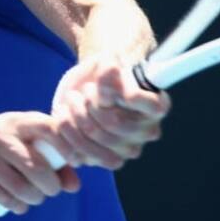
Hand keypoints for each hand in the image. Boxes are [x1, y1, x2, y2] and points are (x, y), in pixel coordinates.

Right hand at [0, 112, 80, 213]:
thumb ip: (52, 165)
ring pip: (15, 182)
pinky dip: (12, 204)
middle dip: (49, 183)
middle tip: (52, 191)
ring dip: (32, 197)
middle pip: (33, 163)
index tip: (75, 160)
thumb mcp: (22, 152)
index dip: (64, 145)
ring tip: (34, 200)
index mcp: (14, 121)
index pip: (45, 127)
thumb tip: (75, 186)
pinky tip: (19, 207)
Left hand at [51, 56, 170, 169]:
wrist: (88, 88)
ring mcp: (125, 150)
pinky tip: (63, 117)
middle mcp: (146, 132)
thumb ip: (109, 66)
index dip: (124, 96)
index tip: (103, 87)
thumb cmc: (104, 74)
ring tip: (70, 101)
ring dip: (74, 117)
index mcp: (157, 106)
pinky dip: (63, 133)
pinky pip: (78, 154)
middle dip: (90, 103)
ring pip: (93, 139)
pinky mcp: (101, 160)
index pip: (152, 106)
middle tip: (82, 91)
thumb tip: (110, 72)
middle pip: (114, 123)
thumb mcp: (107, 61)